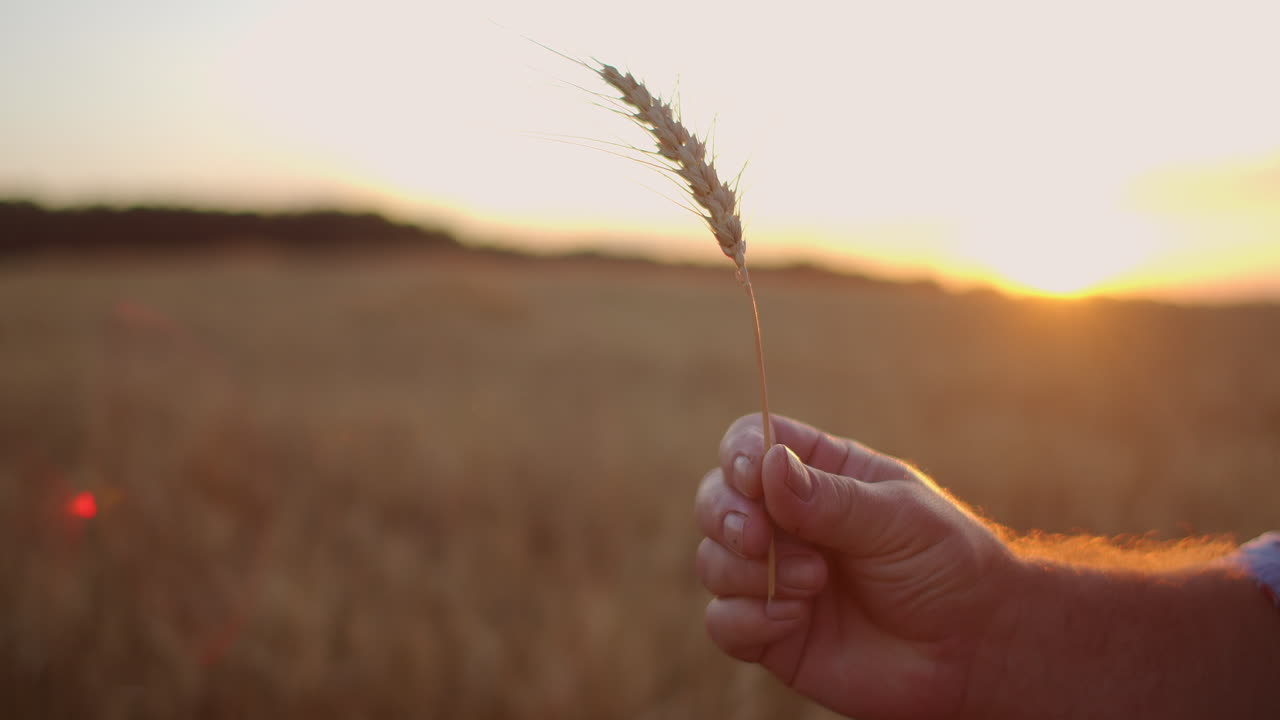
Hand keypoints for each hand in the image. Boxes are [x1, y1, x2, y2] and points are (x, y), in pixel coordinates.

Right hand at [695, 414, 1017, 718]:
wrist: (974, 650)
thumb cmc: (947, 566)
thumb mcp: (897, 518)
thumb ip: (830, 498)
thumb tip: (767, 465)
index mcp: (819, 474)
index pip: (752, 443)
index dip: (739, 454)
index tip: (752, 476)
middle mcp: (786, 523)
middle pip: (716, 499)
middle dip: (726, 515)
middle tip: (760, 539)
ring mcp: (775, 578)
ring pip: (712, 560)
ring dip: (747, 571)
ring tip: (815, 582)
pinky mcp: (771, 633)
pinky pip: (722, 622)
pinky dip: (745, 619)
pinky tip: (793, 620)